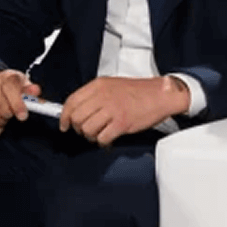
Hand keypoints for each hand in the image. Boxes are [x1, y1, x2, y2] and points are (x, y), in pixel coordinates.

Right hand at [0, 69, 40, 136]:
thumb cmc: (10, 84)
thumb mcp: (23, 83)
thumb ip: (30, 89)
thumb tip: (36, 92)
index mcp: (6, 77)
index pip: (10, 90)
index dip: (17, 105)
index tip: (23, 116)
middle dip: (9, 114)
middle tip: (14, 115)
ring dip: (2, 122)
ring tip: (6, 118)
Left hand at [60, 76, 189, 145]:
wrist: (162, 94)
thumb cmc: (141, 91)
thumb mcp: (114, 84)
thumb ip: (96, 95)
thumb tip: (77, 110)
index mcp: (100, 85)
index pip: (71, 101)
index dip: (64, 116)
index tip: (64, 124)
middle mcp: (104, 96)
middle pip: (76, 118)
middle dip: (79, 128)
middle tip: (87, 129)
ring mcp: (112, 109)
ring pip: (87, 130)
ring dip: (92, 136)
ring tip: (101, 132)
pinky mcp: (121, 123)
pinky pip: (101, 138)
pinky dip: (104, 141)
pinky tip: (110, 137)